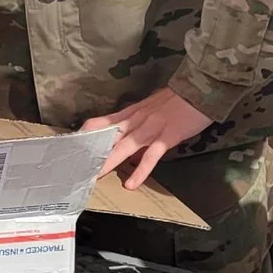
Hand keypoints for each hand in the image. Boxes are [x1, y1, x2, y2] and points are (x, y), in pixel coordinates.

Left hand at [80, 87, 213, 189]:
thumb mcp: (151, 107)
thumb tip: (128, 139)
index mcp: (131, 113)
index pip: (100, 123)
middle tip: (76, 168)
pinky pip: (151, 156)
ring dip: (109, 162)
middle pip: (108, 137)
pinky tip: (131, 184)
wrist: (201, 89)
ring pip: (124, 147)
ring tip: (95, 177)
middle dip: (92, 153)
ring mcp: (151, 128)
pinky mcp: (167, 137)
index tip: (72, 148)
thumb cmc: (178, 99)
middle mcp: (136, 120)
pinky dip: (140, 171)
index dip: (85, 135)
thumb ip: (137, 121)